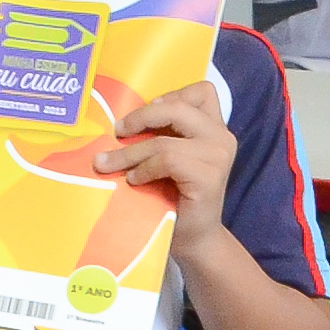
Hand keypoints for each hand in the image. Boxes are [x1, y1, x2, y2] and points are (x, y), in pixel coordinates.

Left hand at [96, 76, 237, 243]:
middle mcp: (221, 137)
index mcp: (214, 128)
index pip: (202, 90)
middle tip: (117, 131)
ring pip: (164, 139)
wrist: (195, 239)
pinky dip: (144, 168)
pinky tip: (134, 180)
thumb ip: (161, 134)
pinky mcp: (208, 177)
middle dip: (141, 116)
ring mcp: (218, 156)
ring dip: (130, 152)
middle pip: (178, 107)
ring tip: (108, 164)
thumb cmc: (176, 197)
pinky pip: (167, 160)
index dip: (171, 95)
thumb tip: (119, 119)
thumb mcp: (170, 156)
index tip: (145, 112)